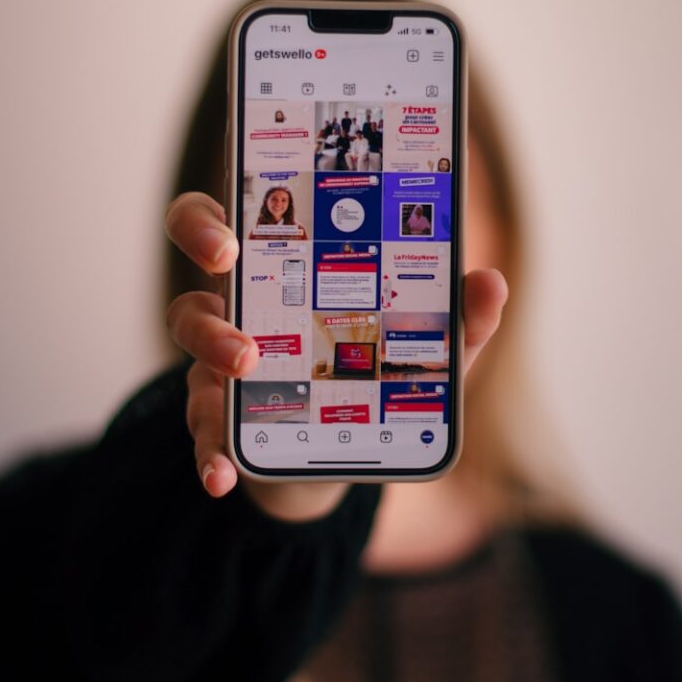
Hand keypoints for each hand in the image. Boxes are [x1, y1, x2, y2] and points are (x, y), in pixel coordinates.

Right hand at [166, 192, 507, 520]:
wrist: (346, 454)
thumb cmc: (382, 377)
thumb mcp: (426, 351)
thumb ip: (459, 320)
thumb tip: (491, 282)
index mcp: (288, 265)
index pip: (239, 213)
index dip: (223, 208)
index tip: (240, 222)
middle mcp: (243, 298)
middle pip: (195, 240)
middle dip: (199, 236)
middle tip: (228, 258)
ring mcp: (220, 355)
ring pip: (189, 327)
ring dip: (213, 341)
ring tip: (246, 363)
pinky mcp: (221, 416)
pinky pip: (202, 429)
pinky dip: (208, 452)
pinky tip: (223, 474)